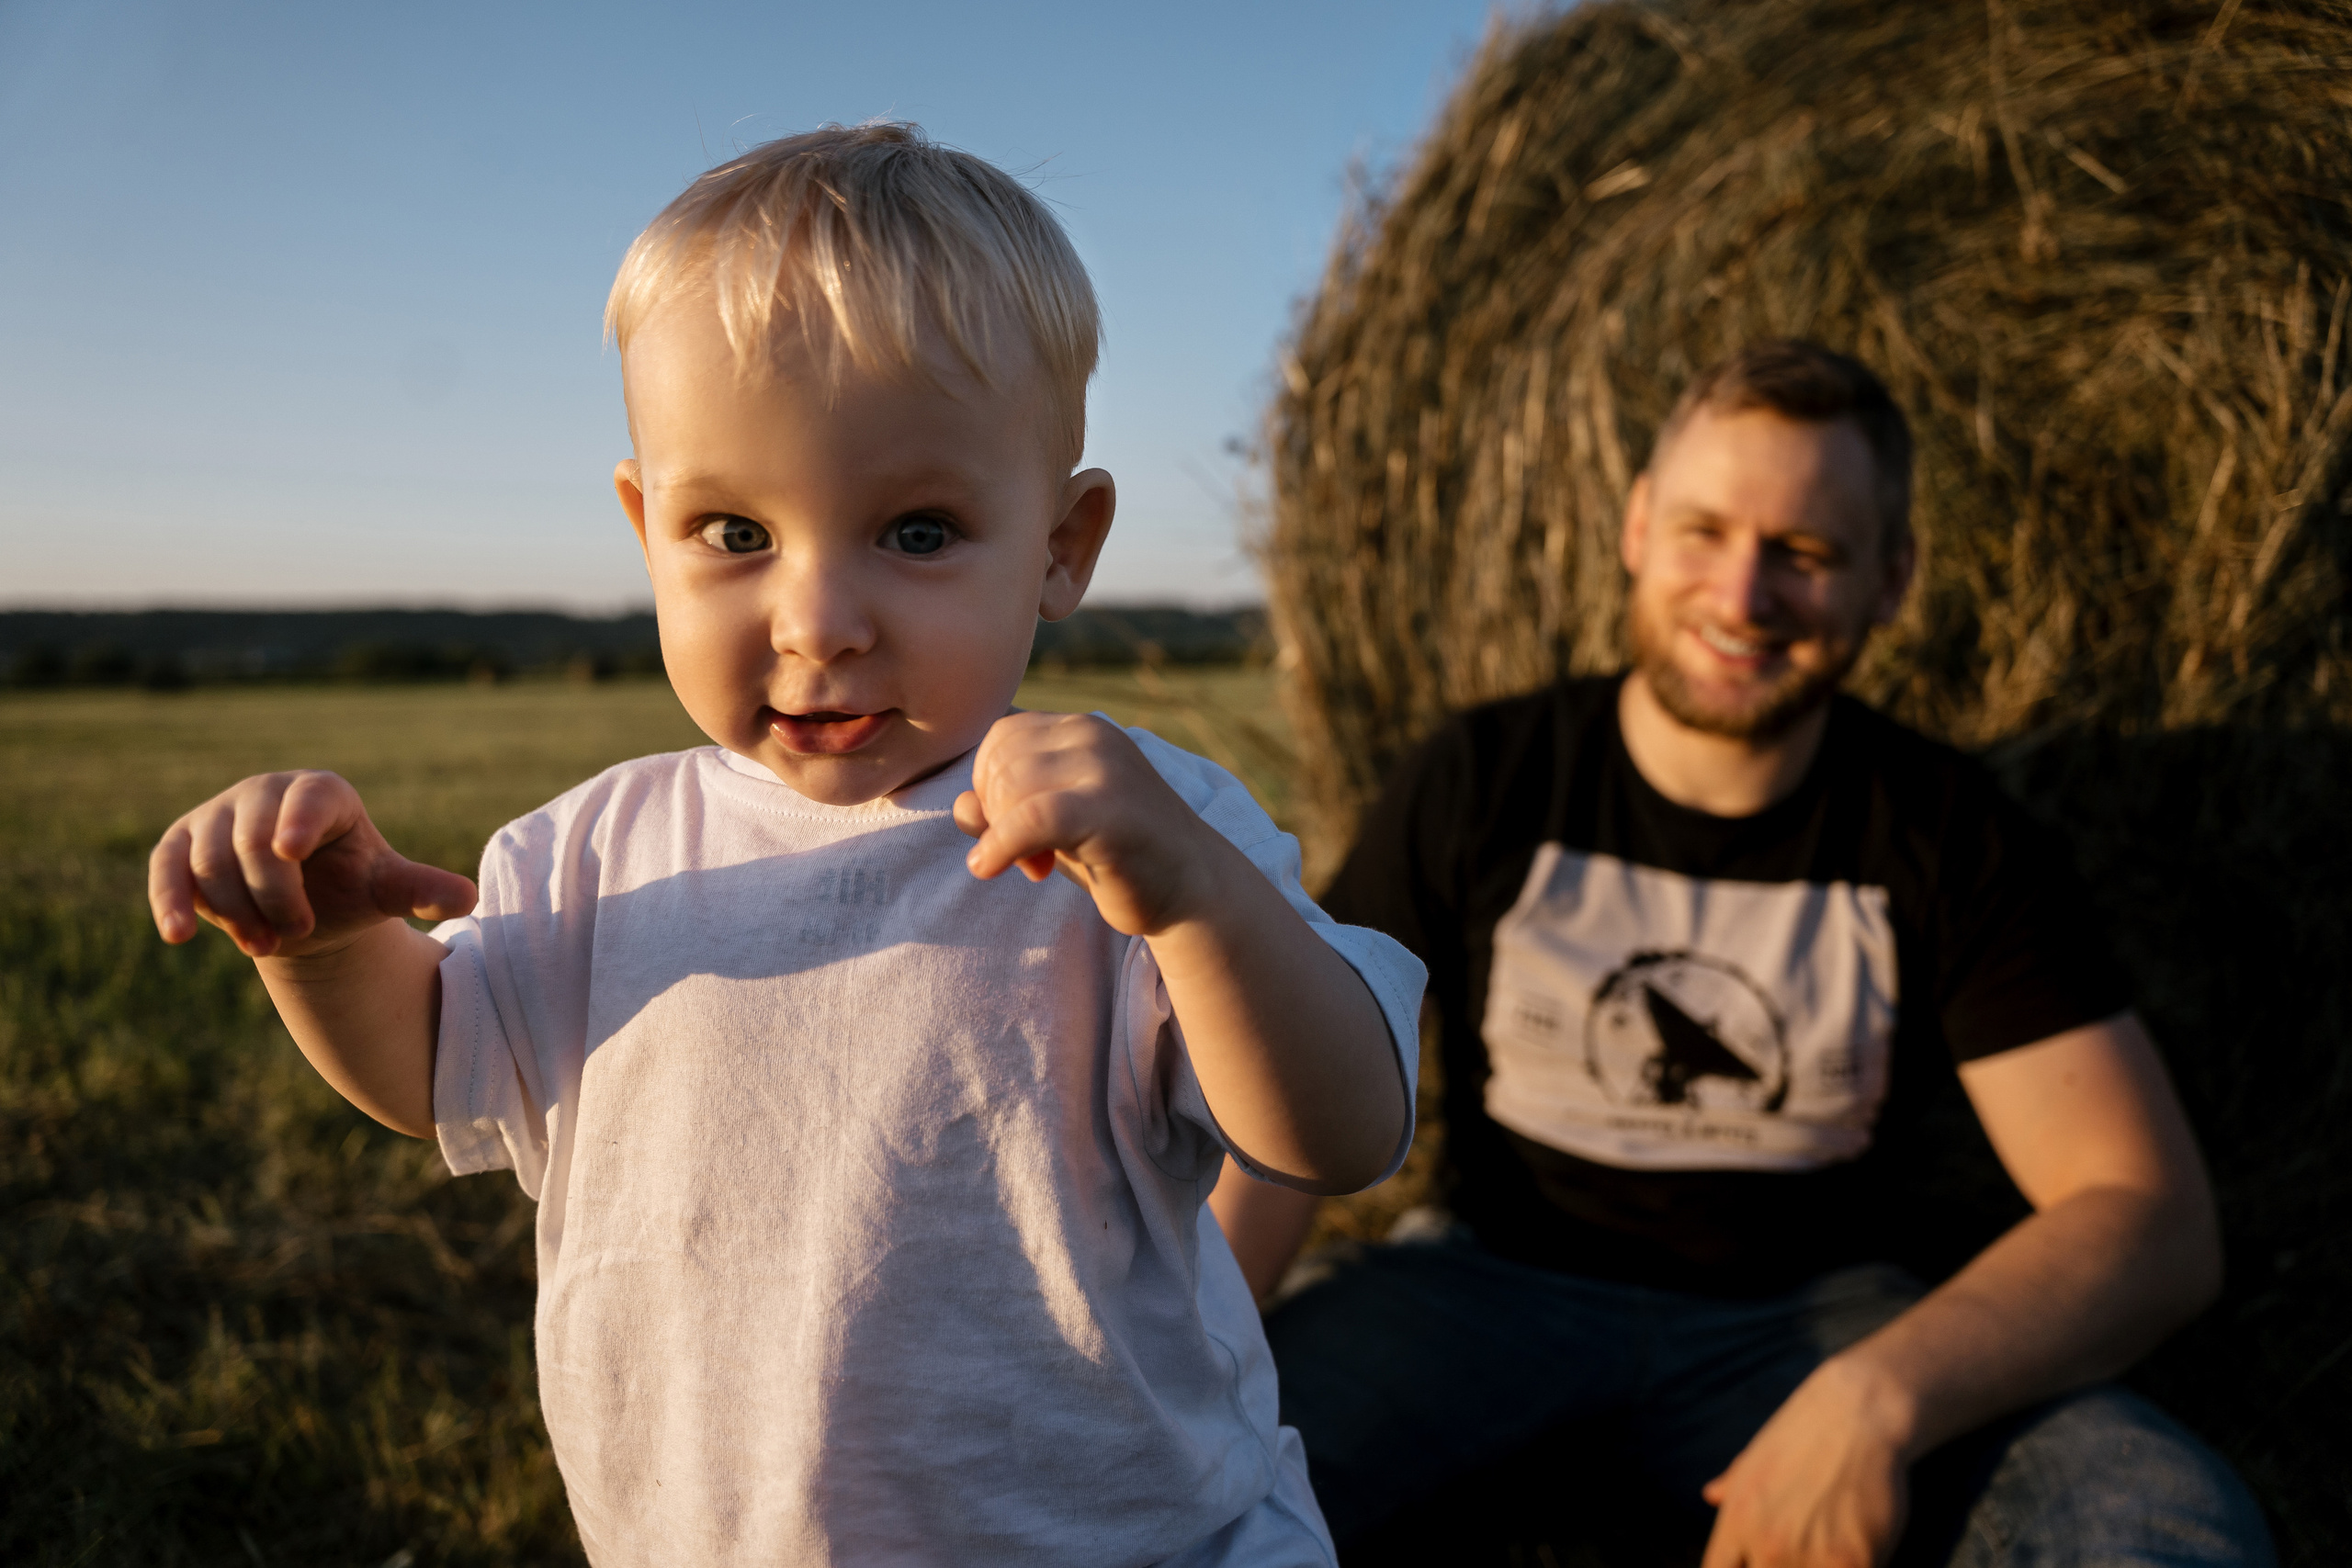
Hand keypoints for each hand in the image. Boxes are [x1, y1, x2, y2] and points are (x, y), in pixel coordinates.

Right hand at [149, 770, 476, 959]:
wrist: (302, 910)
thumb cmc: (348, 888)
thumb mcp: (386, 888)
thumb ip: (421, 890)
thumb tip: (469, 898)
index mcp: (323, 794)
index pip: (309, 799)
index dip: (298, 820)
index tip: (289, 849)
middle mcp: (266, 794)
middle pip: (255, 840)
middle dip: (274, 894)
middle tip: (296, 934)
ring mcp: (218, 816)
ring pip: (210, 859)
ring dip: (235, 909)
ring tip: (264, 946)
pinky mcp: (180, 844)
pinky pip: (167, 867)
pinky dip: (169, 899)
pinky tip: (178, 935)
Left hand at [953, 711, 1222, 935]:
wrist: (1192, 888)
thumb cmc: (1116, 854)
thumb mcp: (1053, 822)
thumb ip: (1004, 806)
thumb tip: (961, 807)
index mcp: (1082, 728)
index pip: (1001, 739)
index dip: (990, 788)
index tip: (1015, 832)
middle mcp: (1094, 735)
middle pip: (1000, 763)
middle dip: (996, 816)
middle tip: (1030, 859)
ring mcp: (1105, 768)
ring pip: (1009, 788)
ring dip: (1004, 837)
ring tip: (1038, 866)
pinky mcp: (1108, 809)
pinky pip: (1027, 819)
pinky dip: (999, 846)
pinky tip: (989, 869)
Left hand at [1698, 1356, 1915, 1567]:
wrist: (1859, 1414)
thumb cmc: (1805, 1433)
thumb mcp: (1756, 1458)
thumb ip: (1733, 1488)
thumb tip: (1709, 1495)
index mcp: (1737, 1524)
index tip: (1757, 1560)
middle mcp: (1767, 1546)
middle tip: (1802, 1546)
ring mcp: (1811, 1558)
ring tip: (1828, 1545)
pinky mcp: (1855, 1563)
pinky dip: (1857, 1567)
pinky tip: (1862, 1550)